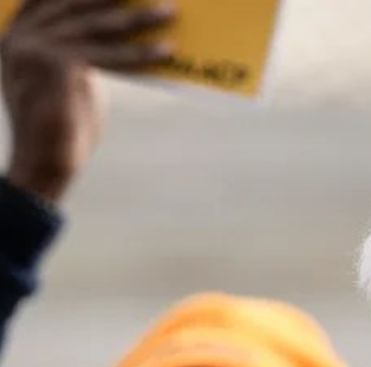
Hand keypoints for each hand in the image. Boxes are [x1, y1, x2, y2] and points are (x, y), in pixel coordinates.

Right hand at [1, 0, 174, 202]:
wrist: (44, 162)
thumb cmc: (63, 127)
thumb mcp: (66, 79)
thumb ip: (78, 51)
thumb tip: (120, 34)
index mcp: (14, 36)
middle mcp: (21, 37)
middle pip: (76, 4)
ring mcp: (36, 47)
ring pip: (99, 26)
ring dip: (140, 18)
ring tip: (170, 11)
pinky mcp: (58, 64)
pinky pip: (110, 54)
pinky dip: (142, 53)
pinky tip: (167, 51)